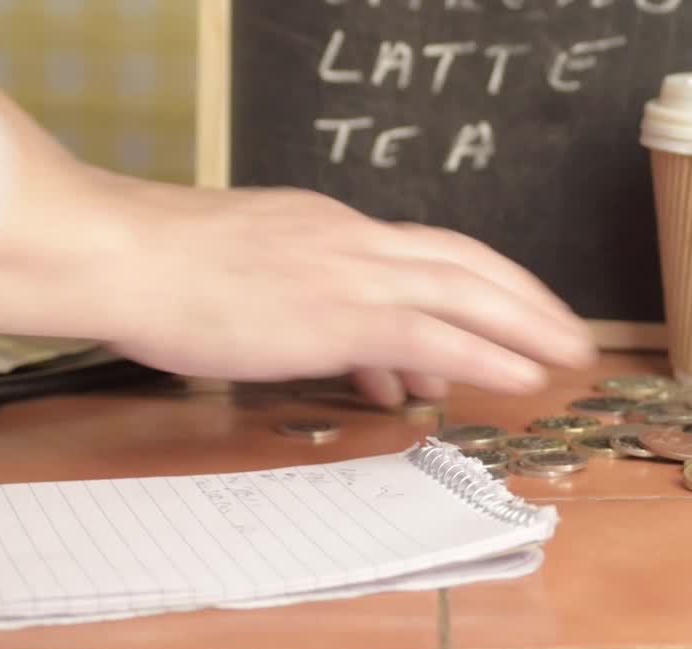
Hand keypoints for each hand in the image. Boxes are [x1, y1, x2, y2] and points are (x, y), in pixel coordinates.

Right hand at [0, 163, 597, 398]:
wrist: (121, 254)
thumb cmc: (168, 274)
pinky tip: (522, 373)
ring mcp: (349, 272)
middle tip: (570, 332)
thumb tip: (384, 364)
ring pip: (466, 292)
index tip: (516, 311)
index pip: (430, 254)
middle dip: (528, 298)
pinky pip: (432, 331)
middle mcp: (354, 243)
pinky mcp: (335, 311)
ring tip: (569, 352)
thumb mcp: (259, 286)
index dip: (485, 282)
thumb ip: (325, 320)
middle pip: (468, 262)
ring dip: (528, 323)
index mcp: (335, 232)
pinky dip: (486, 352)